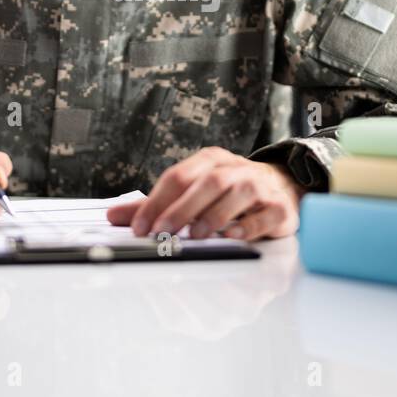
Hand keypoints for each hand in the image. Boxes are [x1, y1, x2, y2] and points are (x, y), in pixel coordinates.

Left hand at [106, 147, 304, 241]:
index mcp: (210, 161)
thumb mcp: (193, 190)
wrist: (282, 186)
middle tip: (161, 233)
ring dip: (213, 215)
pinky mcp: (278, 208)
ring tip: (196, 235)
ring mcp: (259, 187)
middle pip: (206, 183)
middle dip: (181, 209)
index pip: (178, 176)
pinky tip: (233, 236)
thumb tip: (114, 216)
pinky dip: (248, 226)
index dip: (156, 202)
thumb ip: (155, 205)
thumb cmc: (230, 191)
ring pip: (236, 193)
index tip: (140, 228)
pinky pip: (264, 215)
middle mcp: (234, 169)